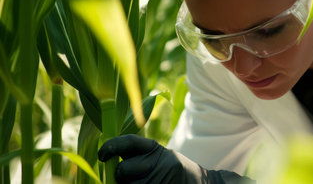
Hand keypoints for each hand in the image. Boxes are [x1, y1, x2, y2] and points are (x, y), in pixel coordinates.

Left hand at [98, 134, 254, 183]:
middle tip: (125, 177)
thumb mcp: (159, 156)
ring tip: (144, 182)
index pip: (128, 142)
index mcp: (154, 148)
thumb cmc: (172, 169)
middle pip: (122, 171)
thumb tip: (106, 159)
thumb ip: (136, 155)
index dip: (111, 146)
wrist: (200, 183)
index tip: (102, 155)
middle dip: (120, 176)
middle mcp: (158, 163)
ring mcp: (158, 180)